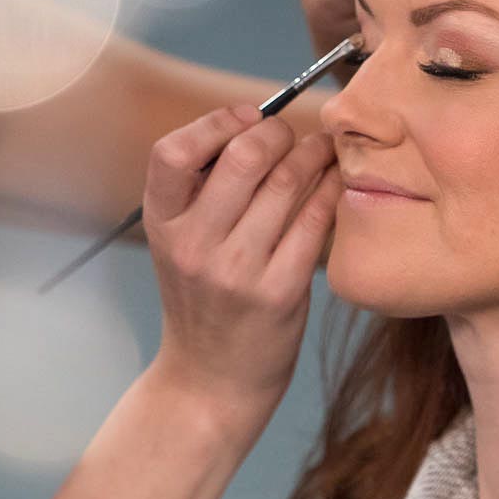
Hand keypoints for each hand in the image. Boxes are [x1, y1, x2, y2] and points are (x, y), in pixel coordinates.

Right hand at [142, 106, 341, 424]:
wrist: (211, 381)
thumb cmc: (202, 300)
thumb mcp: (180, 244)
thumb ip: (203, 191)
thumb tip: (256, 123)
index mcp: (162, 225)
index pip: (172, 152)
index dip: (214, 123)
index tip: (246, 117)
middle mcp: (193, 245)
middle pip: (242, 157)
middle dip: (277, 132)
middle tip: (291, 134)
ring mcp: (236, 270)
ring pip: (286, 183)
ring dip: (312, 153)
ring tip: (322, 148)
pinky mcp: (280, 291)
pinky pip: (314, 220)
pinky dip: (330, 190)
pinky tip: (336, 181)